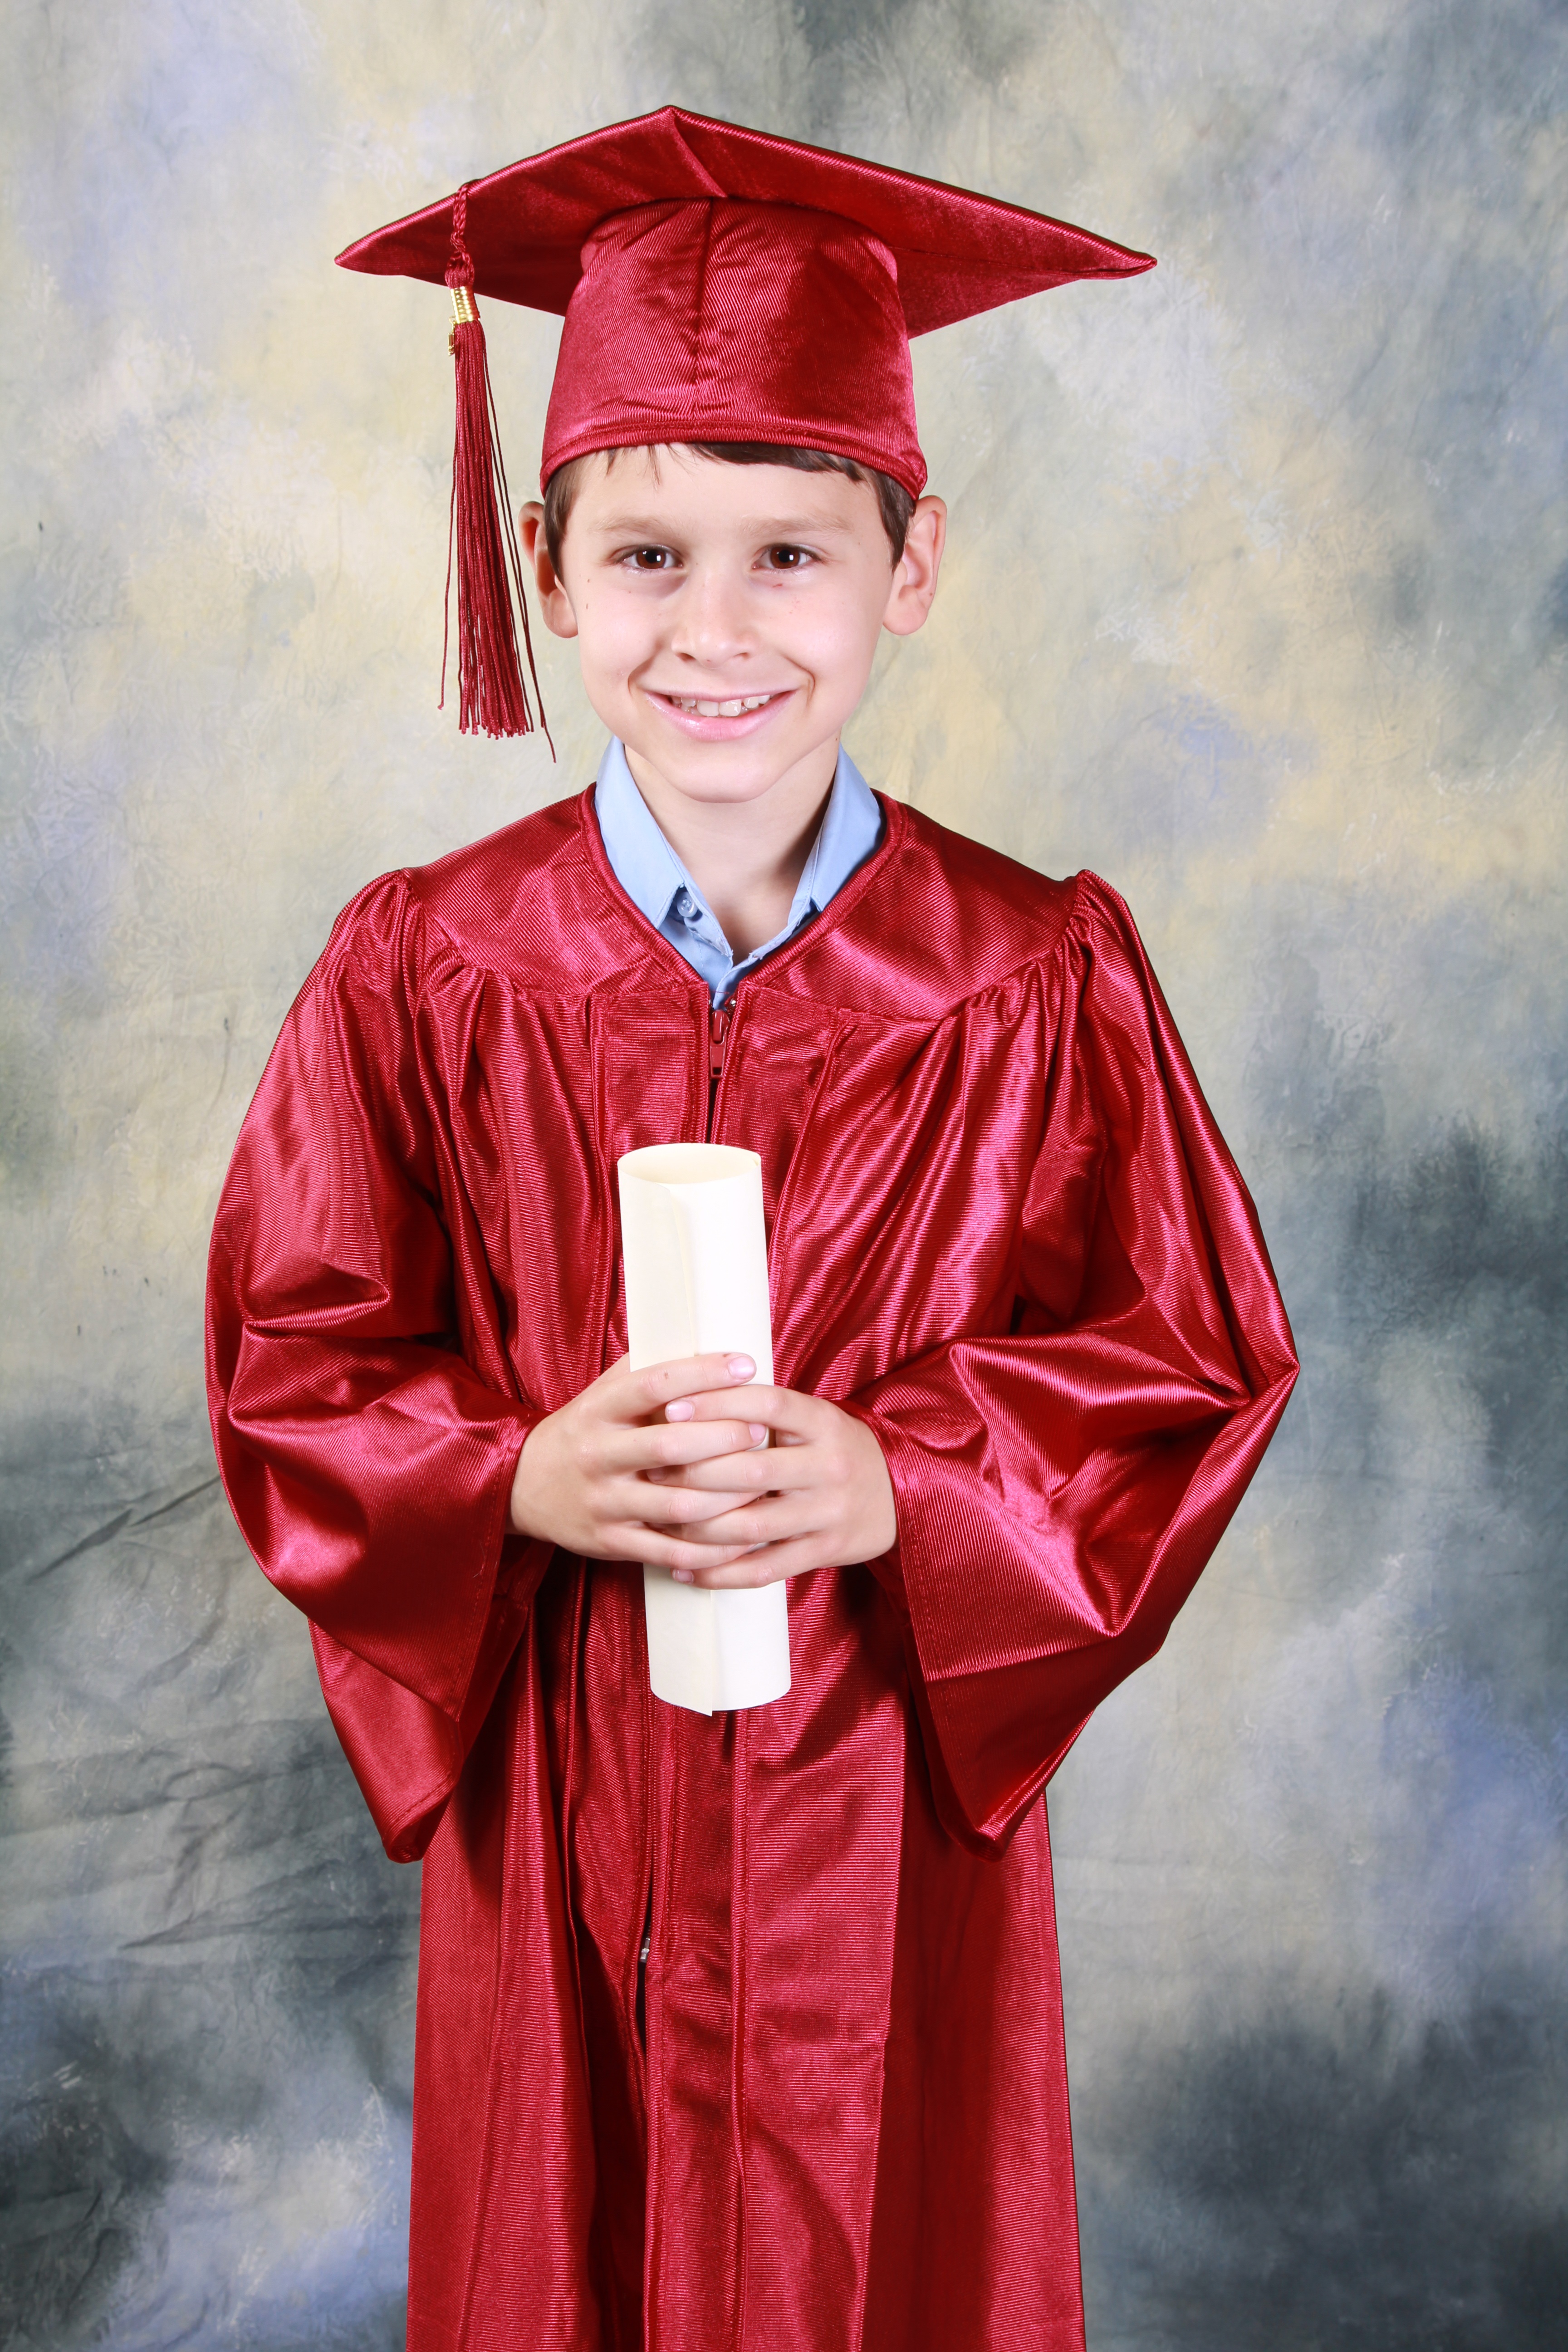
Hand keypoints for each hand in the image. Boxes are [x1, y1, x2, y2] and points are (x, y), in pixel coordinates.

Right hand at [509, 1352, 771, 1573]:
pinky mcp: (610, 1542)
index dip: (703, 1372)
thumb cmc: (583, 1431)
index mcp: (598, 1410)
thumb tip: (705, 1336)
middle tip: (761, 1429)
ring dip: (728, 1496)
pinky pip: (670, 1550)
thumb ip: (644, 1370)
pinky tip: (742, 1537)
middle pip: (670, 1445)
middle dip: (724, 1437)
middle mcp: (598, 1455)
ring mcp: (604, 1502)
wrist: (522, 1485)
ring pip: (678, 1504)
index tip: (746, 1364)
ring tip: (762, 1482)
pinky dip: (711, 1549)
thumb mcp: (601, 1394)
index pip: (654, 1383)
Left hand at [643, 1382, 896, 1587]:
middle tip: (651, 1472)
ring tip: (660, 1524)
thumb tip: (688, 1393)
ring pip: (752, 1526)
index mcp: (824, 1422)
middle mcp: (829, 1466)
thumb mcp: (814, 1418)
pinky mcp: (825, 1551)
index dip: (717, 1403)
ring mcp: (828, 1512)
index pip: (767, 1403)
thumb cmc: (834, 1448)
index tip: (669, 1407)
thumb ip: (766, 1410)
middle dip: (693, 1474)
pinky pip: (765, 1568)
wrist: (900, 1492)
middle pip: (751, 1470)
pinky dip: (721, 1573)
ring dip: (698, 1529)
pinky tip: (685, 1570)